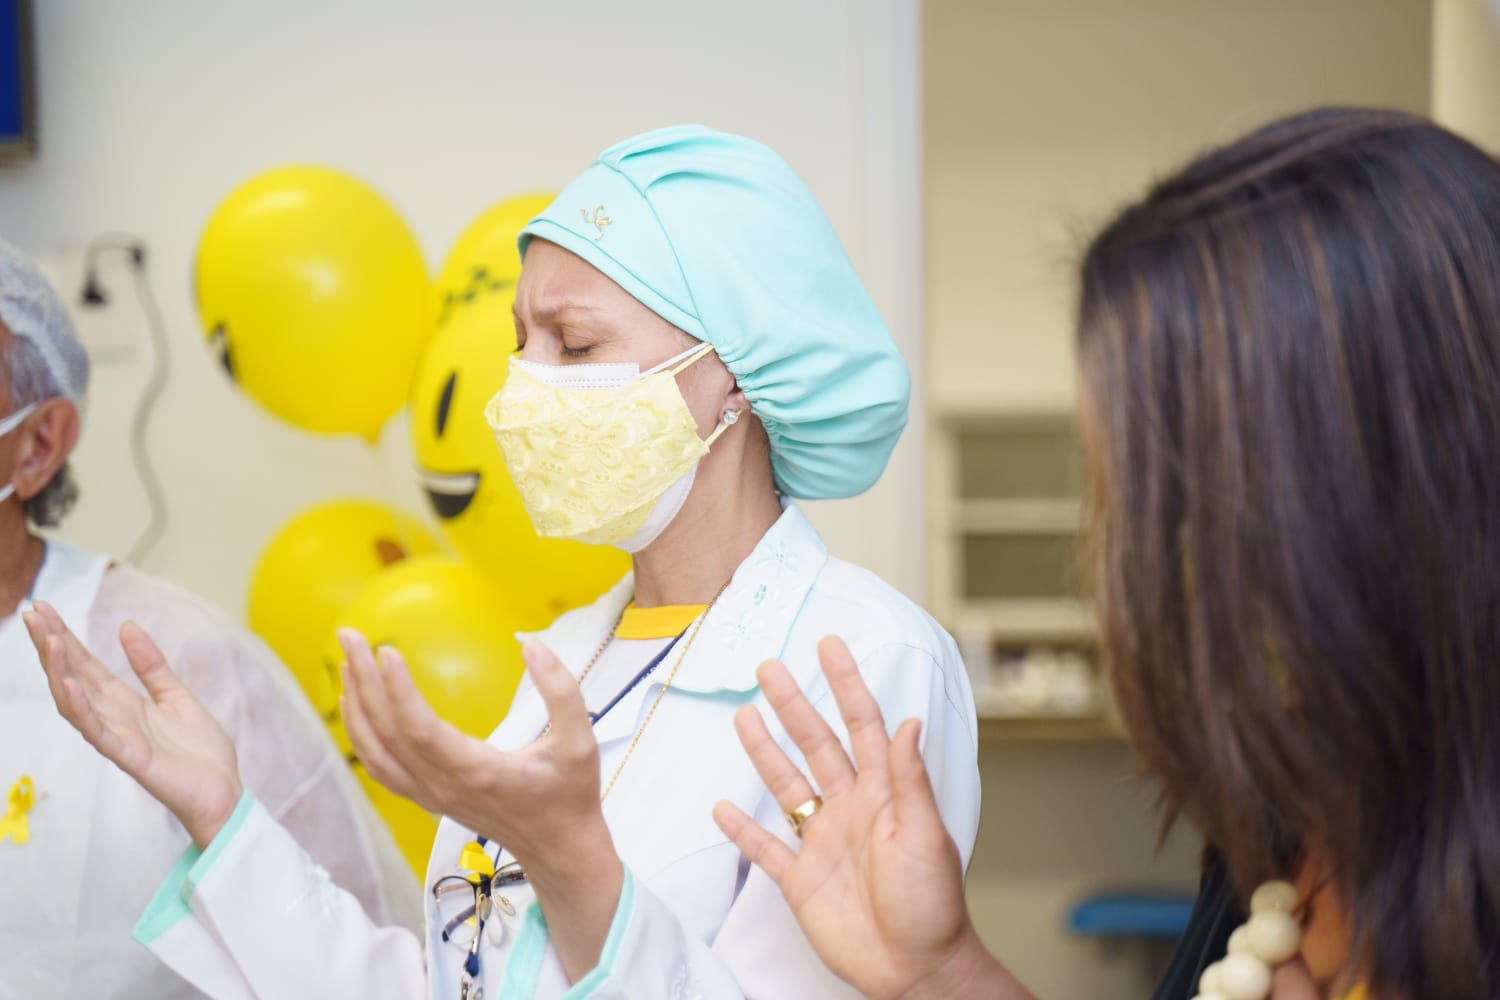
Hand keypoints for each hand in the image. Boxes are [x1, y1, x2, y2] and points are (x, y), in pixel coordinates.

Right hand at [23, 601, 243, 848]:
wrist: (222, 789)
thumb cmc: (199, 750)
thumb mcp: (176, 695)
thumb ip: (151, 665)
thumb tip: (126, 626)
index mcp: (124, 703)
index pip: (85, 665)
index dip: (64, 638)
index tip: (42, 610)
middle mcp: (113, 718)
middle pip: (74, 678)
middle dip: (52, 648)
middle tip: (33, 614)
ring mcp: (118, 738)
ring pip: (77, 703)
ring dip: (60, 672)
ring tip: (48, 642)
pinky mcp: (131, 757)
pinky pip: (99, 732)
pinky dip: (82, 709)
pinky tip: (69, 685)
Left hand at [339, 631, 620, 979]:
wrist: (558, 848)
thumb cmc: (569, 795)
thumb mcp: (580, 741)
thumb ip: (561, 689)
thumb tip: (531, 643)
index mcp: (476, 771)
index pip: (420, 729)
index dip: (398, 690)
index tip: (386, 650)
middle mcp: (443, 786)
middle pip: (387, 732)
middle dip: (365, 680)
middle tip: (350, 635)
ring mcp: (430, 795)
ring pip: (375, 751)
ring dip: (356, 705)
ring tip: (348, 661)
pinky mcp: (427, 797)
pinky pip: (380, 767)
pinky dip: (360, 734)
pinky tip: (356, 705)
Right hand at [712, 636, 1029, 999]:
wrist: (913, 969)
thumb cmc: (931, 905)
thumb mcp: (925, 834)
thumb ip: (909, 778)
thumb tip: (909, 722)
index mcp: (884, 793)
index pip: (863, 725)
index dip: (846, 684)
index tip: (829, 646)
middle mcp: (850, 809)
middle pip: (816, 745)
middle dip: (793, 705)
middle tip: (768, 668)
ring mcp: (822, 842)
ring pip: (787, 786)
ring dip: (765, 752)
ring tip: (744, 717)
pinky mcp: (801, 881)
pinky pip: (766, 848)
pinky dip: (743, 829)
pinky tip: (723, 808)